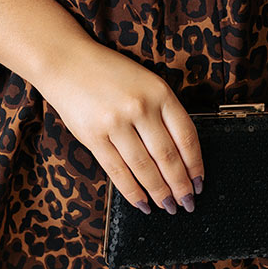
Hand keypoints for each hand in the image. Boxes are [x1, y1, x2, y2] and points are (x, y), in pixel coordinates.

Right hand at [34, 41, 204, 213]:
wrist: (67, 62)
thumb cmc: (110, 73)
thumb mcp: (146, 82)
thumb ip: (163, 111)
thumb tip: (181, 154)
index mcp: (160, 92)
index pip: (187, 135)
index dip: (196, 164)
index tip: (199, 182)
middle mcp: (141, 107)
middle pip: (168, 156)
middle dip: (180, 185)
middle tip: (187, 203)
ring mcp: (116, 122)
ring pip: (144, 167)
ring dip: (159, 192)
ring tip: (168, 206)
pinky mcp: (93, 136)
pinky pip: (117, 171)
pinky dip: (132, 191)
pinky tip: (142, 203)